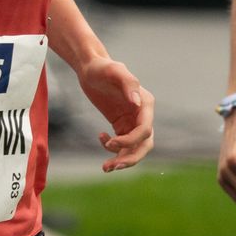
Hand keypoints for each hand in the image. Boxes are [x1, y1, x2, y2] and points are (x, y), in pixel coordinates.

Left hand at [75, 55, 153, 170]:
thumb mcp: (114, 70)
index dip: (130, 141)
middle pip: (144, 144)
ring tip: (105, 167)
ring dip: (122, 159)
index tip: (111, 143)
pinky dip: (113, 148)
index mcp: (145, 103)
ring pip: (134, 148)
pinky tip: (101, 137)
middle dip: (131, 158)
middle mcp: (142, 114)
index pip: (145, 130)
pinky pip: (123, 144)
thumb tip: (137, 103)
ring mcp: (133, 121)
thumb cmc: (102, 67)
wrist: (90, 68)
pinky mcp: (122, 125)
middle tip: (113, 166)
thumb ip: (128, 83)